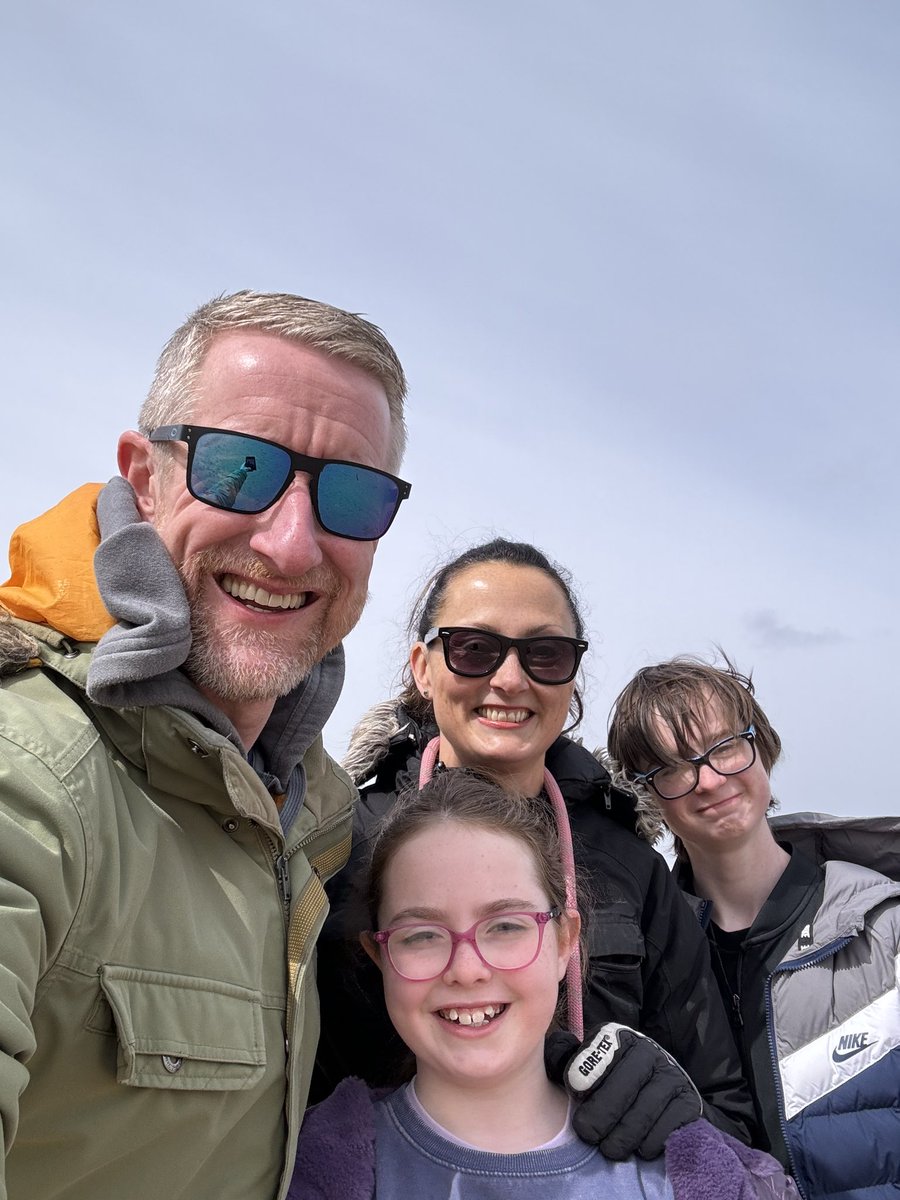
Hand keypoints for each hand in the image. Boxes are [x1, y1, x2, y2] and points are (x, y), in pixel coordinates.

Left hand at [545, 1023, 702, 1159]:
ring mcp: (671, 1076)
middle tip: (588, 1134)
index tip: (577, 1093)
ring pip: (643, 1113)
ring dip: (623, 1137)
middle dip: (600, 1116)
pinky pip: (667, 1129)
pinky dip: (650, 1143)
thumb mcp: (586, 1065)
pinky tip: (640, 1148)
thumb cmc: (611, 1083)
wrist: (663, 1098)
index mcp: (617, 1037)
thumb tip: (551, 1052)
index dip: (584, 1076)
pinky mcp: (689, 1103)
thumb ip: (564, 1058)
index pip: (598, 1054)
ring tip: (610, 1148)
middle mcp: (647, 1051)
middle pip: (622, 1086)